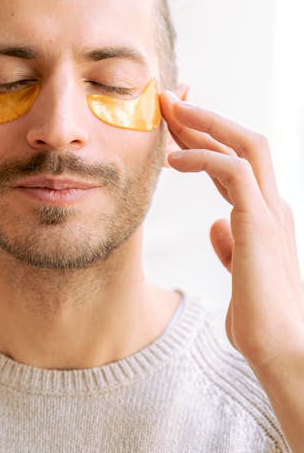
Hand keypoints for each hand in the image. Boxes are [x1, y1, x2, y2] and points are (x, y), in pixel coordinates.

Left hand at [160, 91, 303, 374]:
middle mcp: (273, 206)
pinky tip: (175, 161)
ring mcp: (271, 212)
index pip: (236, 163)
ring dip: (205, 124)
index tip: (175, 125)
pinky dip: (204, 158)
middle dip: (205, 119)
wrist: (282, 350)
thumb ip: (231, 245)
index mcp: (265, 216)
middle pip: (243, 142)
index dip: (206, 140)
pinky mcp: (261, 224)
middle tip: (169, 102)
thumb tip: (216, 225)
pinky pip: (234, 172)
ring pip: (245, 145)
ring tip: (170, 113)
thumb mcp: (239, 274)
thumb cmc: (261, 319)